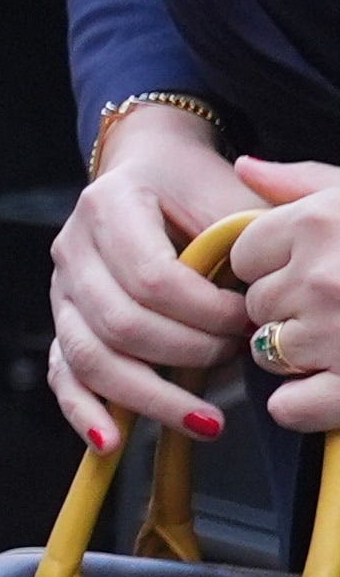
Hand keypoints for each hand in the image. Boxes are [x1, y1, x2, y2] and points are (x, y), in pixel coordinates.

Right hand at [47, 103, 266, 446]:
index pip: (152, 279)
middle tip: (240, 356)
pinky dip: (84, 411)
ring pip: (90, 357)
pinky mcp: (63, 321)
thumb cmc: (197, 188)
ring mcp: (61, 289)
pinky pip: (62, 373)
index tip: (251, 319)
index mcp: (108, 206)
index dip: (207, 312)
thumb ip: (246, 243)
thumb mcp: (228, 197)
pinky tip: (112, 442)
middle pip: (121, 324)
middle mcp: (71, 248)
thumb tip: (265, 307)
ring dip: (152, 396)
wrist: (150, 170)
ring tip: (209, 421)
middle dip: (189, 353)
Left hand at [224, 159, 339, 431]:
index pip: (245, 255)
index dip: (275, 267)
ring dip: (298, 355)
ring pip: (267, 353)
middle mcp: (319, 278)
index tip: (310, 271)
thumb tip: (244, 169)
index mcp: (317, 224)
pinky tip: (332, 389)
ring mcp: (335, 335)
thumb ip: (302, 183)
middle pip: (256, 305)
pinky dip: (302, 406)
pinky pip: (289, 407)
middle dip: (288, 309)